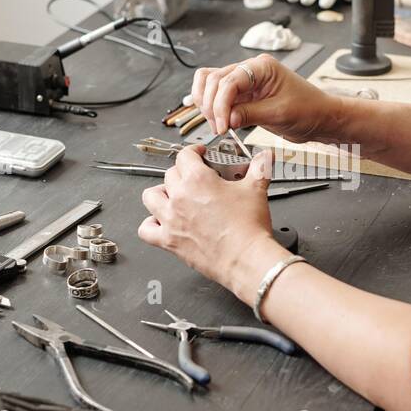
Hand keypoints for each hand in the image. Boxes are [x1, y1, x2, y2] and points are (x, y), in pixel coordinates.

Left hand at [138, 145, 276, 291]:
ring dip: (160, 193)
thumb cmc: (248, 228)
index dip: (193, 152)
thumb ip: (259, 168)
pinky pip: (146, 230)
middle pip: (170, 175)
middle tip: (196, 178)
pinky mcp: (169, 241)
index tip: (199, 154)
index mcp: (197, 180)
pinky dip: (150, 224)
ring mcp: (171, 220)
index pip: (185, 156)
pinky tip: (161, 222)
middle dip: (182, 173)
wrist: (246, 259)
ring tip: (173, 195)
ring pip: (151, 197)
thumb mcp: (256, 190)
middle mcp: (179, 198)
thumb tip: (265, 157)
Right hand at [190, 53, 340, 142]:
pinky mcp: (243, 94)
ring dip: (208, 104)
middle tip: (220, 128)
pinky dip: (212, 105)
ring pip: (211, 83)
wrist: (320, 117)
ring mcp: (245, 81)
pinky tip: (217, 119)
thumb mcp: (280, 114)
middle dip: (212, 105)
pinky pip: (218, 94)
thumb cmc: (309, 110)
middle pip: (214, 79)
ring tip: (218, 125)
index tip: (223, 125)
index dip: (220, 104)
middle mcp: (251, 70)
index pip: (229, 80)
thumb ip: (250, 114)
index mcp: (262, 67)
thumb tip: (227, 118)